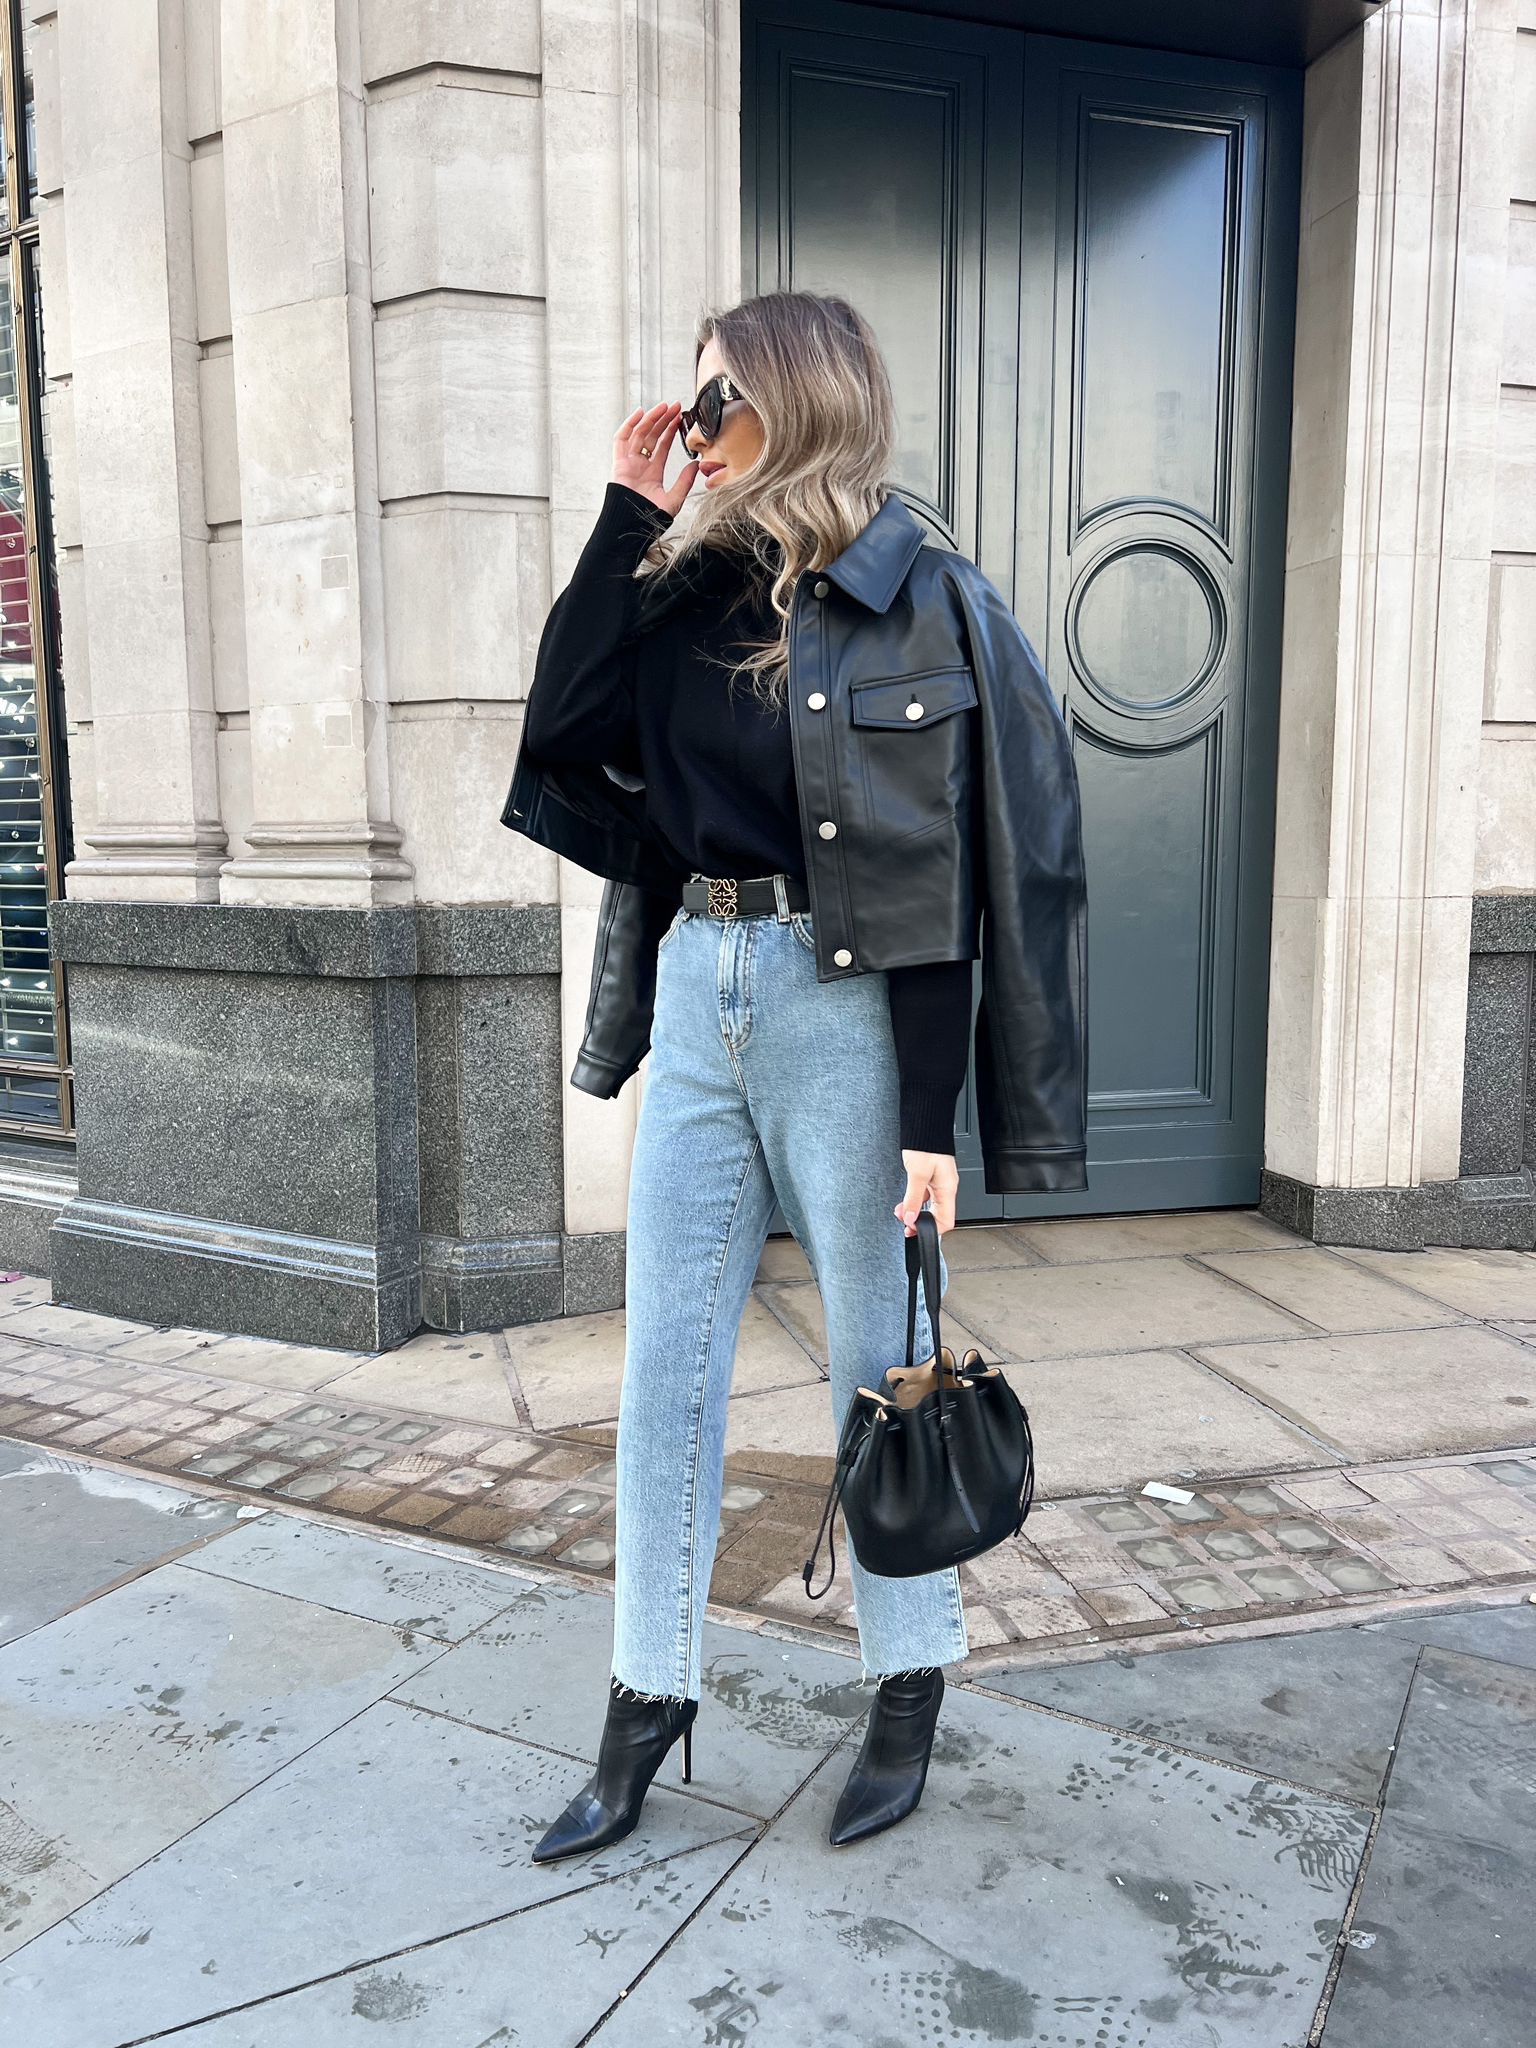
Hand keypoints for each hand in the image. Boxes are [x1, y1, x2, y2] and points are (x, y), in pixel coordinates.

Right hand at [612, 402, 698, 518]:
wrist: (633, 526)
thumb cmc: (651, 518)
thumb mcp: (674, 499)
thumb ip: (684, 481)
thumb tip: (696, 465)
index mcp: (653, 472)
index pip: (662, 445)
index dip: (670, 430)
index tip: (680, 417)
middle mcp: (640, 465)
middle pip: (651, 436)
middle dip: (662, 420)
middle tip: (674, 406)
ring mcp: (629, 463)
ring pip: (639, 434)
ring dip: (650, 418)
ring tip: (663, 407)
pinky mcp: (619, 463)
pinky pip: (621, 439)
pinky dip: (629, 425)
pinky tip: (641, 413)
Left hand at [895, 1151, 958, 1235]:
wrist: (925, 1125)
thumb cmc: (926, 1145)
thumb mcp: (917, 1174)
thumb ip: (913, 1198)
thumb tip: (909, 1218)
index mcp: (948, 1188)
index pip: (946, 1220)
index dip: (931, 1229)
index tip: (915, 1230)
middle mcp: (945, 1187)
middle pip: (937, 1215)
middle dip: (920, 1222)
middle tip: (904, 1224)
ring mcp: (938, 1182)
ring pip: (929, 1206)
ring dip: (914, 1211)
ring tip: (901, 1212)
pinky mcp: (930, 1177)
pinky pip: (924, 1196)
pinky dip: (914, 1201)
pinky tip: (905, 1201)